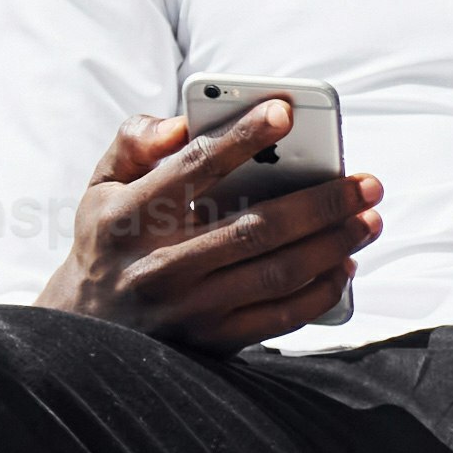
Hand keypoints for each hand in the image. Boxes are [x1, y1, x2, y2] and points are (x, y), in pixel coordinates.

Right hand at [43, 103, 377, 350]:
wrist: (84, 329)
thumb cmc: (108, 239)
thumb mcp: (101, 185)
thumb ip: (133, 143)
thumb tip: (179, 123)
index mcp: (129, 216)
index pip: (194, 167)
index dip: (242, 137)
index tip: (287, 110)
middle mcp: (159, 264)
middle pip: (255, 227)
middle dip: (321, 202)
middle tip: (368, 183)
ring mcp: (188, 308)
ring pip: (276, 273)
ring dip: (333, 246)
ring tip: (368, 220)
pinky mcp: (211, 341)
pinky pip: (279, 318)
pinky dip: (320, 293)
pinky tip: (344, 267)